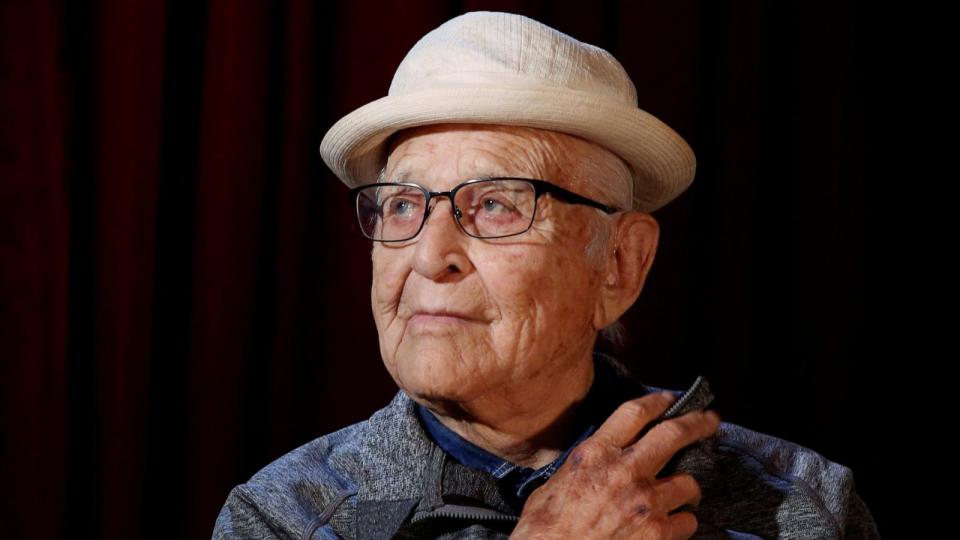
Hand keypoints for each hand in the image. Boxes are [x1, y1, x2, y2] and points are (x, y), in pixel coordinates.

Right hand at [510, 391, 720, 538]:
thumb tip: (598, 459)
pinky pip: (687, 522)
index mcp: (596, 453)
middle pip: (673, 434)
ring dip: (687, 489)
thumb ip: (586, 465)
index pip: (635, 413)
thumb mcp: (557, 481)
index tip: (670, 398)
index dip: (658, 401)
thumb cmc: (546, 526)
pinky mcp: (657, 533)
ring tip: (683, 494)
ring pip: (688, 483)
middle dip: (698, 423)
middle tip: (710, 420)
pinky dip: (682, 523)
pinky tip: (672, 525)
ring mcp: (645, 502)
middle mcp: (625, 471)